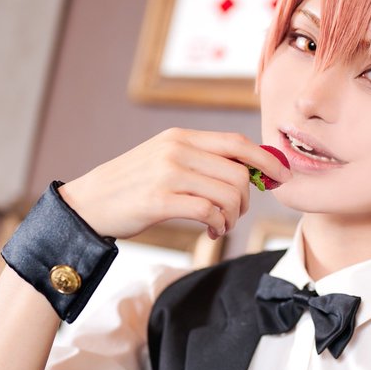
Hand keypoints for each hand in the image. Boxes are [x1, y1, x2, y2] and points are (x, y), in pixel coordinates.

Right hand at [58, 129, 289, 240]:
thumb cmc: (132, 186)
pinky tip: (212, 232)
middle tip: (235, 215)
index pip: (237, 143)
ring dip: (233, 217)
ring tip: (221, 226)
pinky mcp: (159, 200)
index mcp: (180, 137)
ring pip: (228, 194)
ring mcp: (167, 174)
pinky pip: (209, 212)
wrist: (88, 204)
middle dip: (247, 200)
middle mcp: (176, 150)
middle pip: (238, 173)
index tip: (282, 175)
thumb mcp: (165, 159)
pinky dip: (219, 226)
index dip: (266, 160)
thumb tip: (246, 169)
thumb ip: (200, 159)